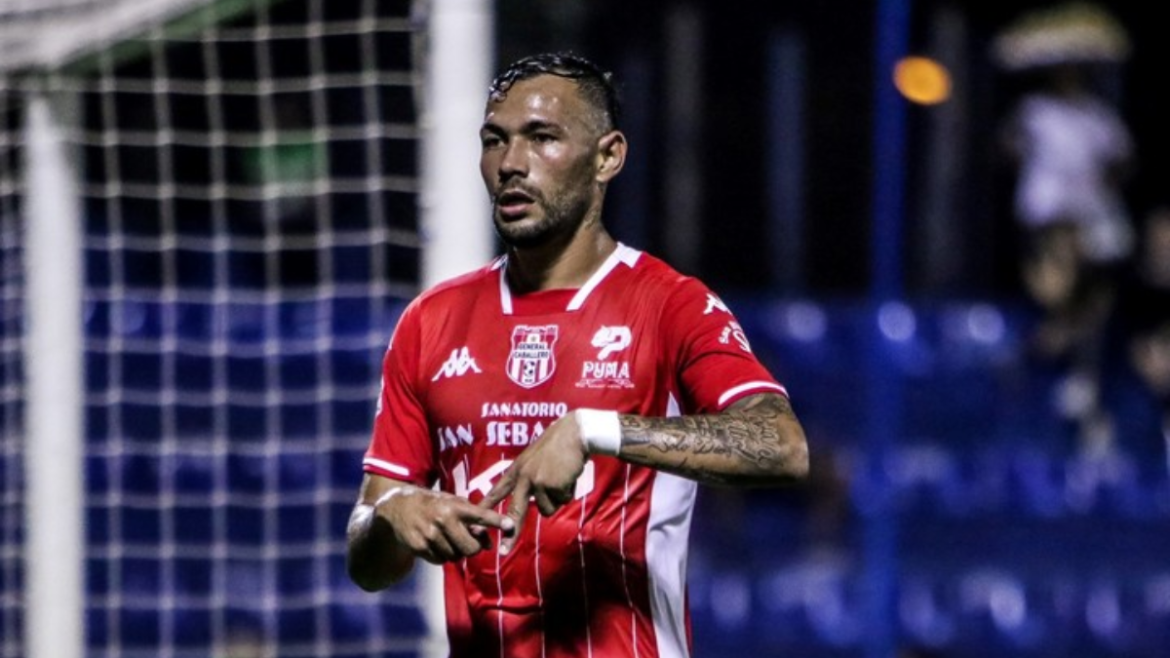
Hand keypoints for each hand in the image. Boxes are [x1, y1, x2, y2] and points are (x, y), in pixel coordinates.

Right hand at [376, 485, 514, 563]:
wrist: (398, 508)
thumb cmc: (432, 504)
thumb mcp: (452, 503)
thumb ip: (472, 520)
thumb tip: (489, 544)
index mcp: (454, 506)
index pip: (481, 515)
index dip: (497, 521)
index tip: (510, 525)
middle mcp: (443, 520)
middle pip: (471, 548)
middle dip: (474, 548)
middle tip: (470, 542)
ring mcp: (431, 535)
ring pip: (456, 557)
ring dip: (457, 552)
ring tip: (449, 540)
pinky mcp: (420, 547)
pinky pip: (440, 561)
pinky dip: (442, 556)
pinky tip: (437, 544)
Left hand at [479, 413, 588, 554]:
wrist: (574, 434)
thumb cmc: (558, 447)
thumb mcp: (536, 461)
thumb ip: (532, 480)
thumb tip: (538, 505)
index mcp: (517, 470)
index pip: (497, 492)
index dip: (486, 508)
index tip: (475, 524)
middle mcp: (523, 478)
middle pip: (514, 512)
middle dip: (510, 534)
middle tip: (503, 551)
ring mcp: (536, 482)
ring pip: (547, 509)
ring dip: (558, 499)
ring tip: (562, 479)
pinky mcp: (551, 485)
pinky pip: (562, 501)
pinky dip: (568, 492)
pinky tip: (569, 476)